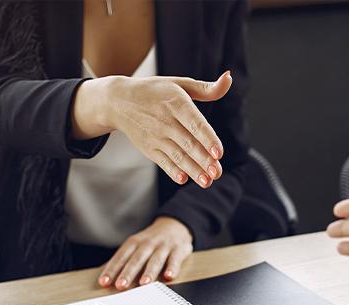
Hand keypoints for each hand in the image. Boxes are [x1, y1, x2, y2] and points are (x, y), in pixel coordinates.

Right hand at [73, 71, 232, 187]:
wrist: (119, 101)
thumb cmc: (157, 92)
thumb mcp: (180, 84)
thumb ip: (207, 88)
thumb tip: (229, 78)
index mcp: (177, 103)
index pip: (195, 123)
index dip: (207, 138)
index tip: (219, 153)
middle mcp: (166, 121)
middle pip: (188, 143)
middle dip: (204, 160)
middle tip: (217, 173)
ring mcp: (156, 136)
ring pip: (177, 155)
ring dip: (193, 170)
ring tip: (207, 182)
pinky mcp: (148, 148)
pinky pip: (162, 161)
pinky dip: (172, 171)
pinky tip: (183, 179)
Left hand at [98, 217, 192, 289]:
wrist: (174, 225)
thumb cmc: (152, 241)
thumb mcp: (136, 245)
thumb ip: (125, 260)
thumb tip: (108, 277)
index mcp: (134, 242)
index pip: (121, 257)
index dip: (112, 269)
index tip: (104, 282)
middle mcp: (148, 243)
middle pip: (137, 259)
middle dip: (128, 273)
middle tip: (121, 285)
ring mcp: (164, 246)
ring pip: (155, 260)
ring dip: (149, 272)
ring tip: (143, 284)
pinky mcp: (178, 249)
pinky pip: (175, 259)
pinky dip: (172, 268)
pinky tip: (169, 276)